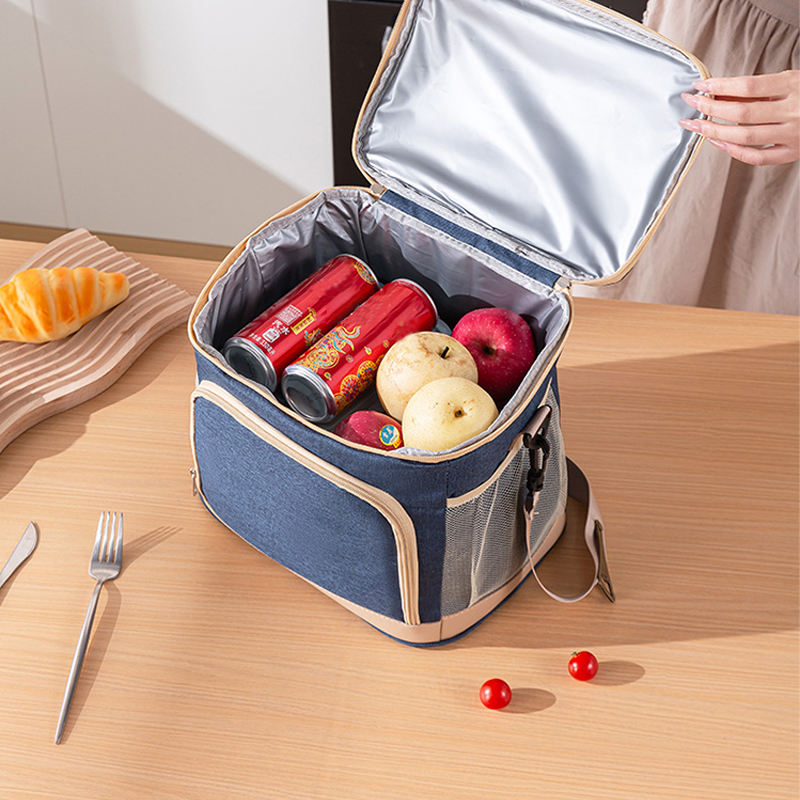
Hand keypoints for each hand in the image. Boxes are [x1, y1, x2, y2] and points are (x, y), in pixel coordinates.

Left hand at [679, 70, 799, 165]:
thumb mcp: (789, 81)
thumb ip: (757, 90)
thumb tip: (718, 94)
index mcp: (795, 85)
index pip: (749, 86)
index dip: (721, 86)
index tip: (700, 86)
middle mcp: (795, 111)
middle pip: (743, 113)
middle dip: (711, 108)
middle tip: (690, 103)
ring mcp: (793, 135)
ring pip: (745, 137)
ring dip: (714, 131)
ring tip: (695, 125)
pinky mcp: (792, 153)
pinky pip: (757, 157)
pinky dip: (734, 151)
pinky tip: (717, 142)